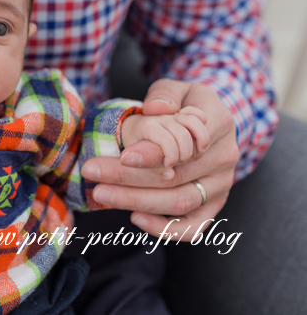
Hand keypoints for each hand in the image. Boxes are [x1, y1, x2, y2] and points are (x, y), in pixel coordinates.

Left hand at [82, 79, 238, 241]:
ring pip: (180, 201)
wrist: (210, 122)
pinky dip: (166, 228)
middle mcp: (224, 157)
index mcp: (219, 123)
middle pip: (174, 175)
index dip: (153, 153)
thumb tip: (154, 109)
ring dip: (137, 201)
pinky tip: (136, 218)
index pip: (185, 142)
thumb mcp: (177, 87)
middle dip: (129, 178)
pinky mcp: (214, 204)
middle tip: (92, 172)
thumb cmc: (186, 103)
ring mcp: (221, 184)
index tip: (123, 157)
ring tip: (101, 193)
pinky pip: (194, 226)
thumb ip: (165, 94)